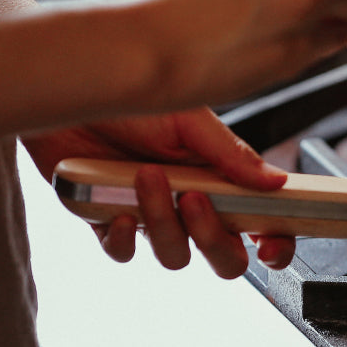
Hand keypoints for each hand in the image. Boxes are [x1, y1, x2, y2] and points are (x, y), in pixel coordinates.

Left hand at [23, 108, 295, 277]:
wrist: (71, 90)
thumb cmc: (129, 98)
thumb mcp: (190, 119)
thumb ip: (233, 155)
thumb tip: (276, 181)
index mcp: (221, 178)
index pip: (262, 223)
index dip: (274, 243)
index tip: (268, 245)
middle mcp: (191, 203)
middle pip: (223, 257)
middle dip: (214, 240)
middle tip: (195, 202)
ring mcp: (151, 216)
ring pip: (174, 255)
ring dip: (163, 223)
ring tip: (146, 176)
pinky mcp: (107, 221)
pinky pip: (123, 252)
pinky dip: (122, 237)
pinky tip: (117, 209)